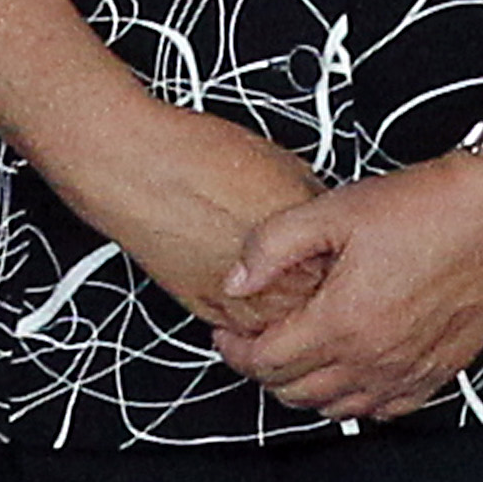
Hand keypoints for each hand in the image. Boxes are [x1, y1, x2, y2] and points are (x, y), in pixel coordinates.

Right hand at [31, 95, 328, 335]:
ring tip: (281, 275)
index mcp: (307, 250)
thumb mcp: (283, 162)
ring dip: (288, 306)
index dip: (347, 259)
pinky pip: (245, 325)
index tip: (346, 251)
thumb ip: (314, 202)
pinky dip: (252, 310)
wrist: (134, 165)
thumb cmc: (197, 156)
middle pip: (322, 305)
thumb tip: (328, 215)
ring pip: (284, 325)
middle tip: (313, 261)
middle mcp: (278, 286)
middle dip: (322, 285)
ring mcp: (242, 305)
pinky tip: (249, 281)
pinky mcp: (207, 311)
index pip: (348, 273)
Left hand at [212, 152, 482, 419]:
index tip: (227, 332)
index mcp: (343, 320)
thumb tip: (236, 279)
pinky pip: (386, 409)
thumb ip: (272, 246)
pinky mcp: (438, 372)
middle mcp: (376, 356)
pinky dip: (357, 399)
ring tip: (294, 354)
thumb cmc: (423, 209)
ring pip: (338, 407)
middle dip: (264, 371)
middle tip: (254, 341)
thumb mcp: (332, 210)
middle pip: (297, 391)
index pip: (268, 362)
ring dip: (306, 388)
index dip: (235, 350)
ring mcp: (409, 370)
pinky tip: (348, 370)